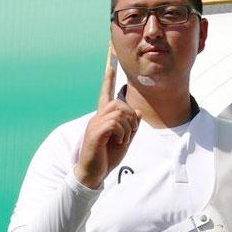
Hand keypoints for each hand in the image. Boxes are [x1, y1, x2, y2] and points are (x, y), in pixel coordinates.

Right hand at [74, 42, 141, 188]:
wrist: (93, 172)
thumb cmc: (108, 156)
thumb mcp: (125, 139)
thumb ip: (131, 126)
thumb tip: (137, 111)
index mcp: (104, 117)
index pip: (105, 92)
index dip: (108, 76)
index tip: (110, 59)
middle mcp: (97, 117)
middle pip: (120, 103)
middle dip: (131, 118)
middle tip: (128, 135)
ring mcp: (95, 124)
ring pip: (119, 112)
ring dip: (128, 128)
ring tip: (123, 140)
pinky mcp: (95, 133)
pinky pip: (115, 123)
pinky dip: (123, 133)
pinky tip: (119, 142)